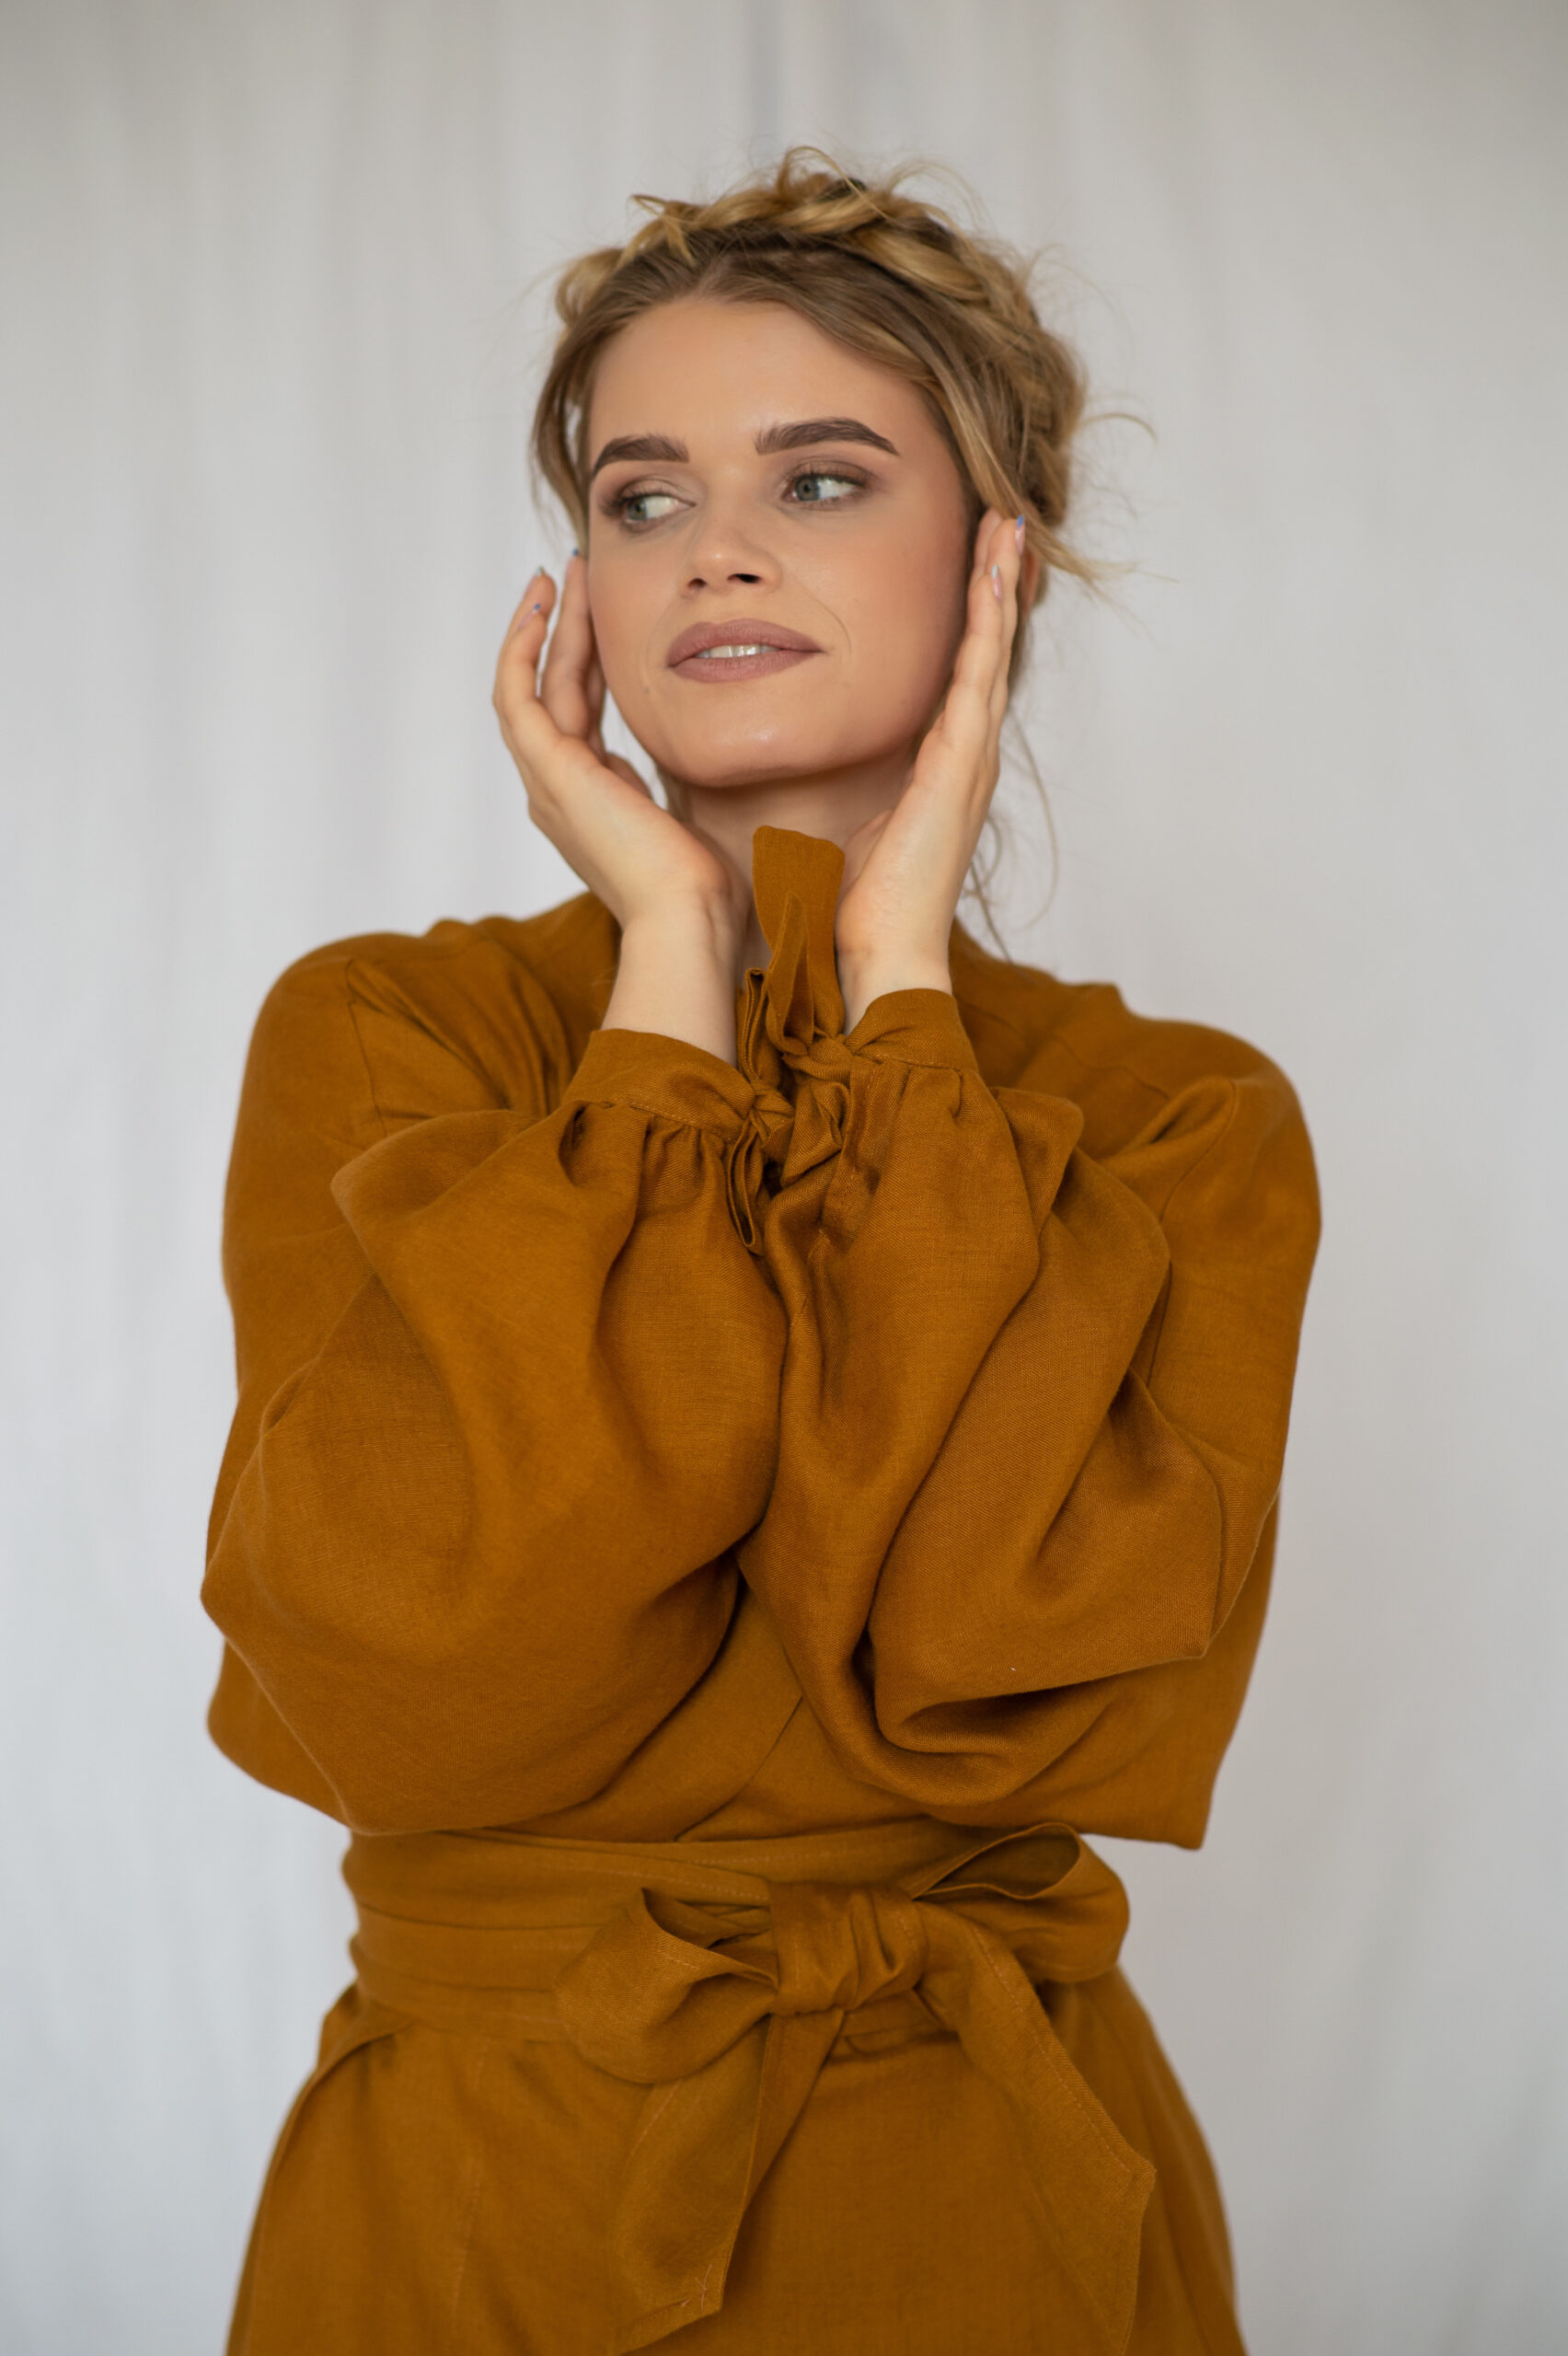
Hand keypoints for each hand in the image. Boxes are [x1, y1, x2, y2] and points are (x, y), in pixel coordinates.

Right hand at [493, 559, 746, 1058]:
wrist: (691, 922)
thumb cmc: (710, 890)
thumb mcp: (702, 817)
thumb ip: (694, 782)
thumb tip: (731, 752)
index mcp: (592, 803)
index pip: (578, 716)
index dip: (585, 662)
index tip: (599, 617)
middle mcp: (559, 794)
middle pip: (551, 693)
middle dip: (563, 629)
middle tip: (574, 575)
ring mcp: (549, 785)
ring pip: (531, 685)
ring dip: (543, 625)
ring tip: (559, 574)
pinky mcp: (550, 774)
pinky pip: (517, 694)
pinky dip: (522, 646)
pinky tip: (543, 603)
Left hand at [834, 511, 1029, 1030]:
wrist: (881, 952)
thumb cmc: (858, 904)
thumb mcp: (851, 822)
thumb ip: (846, 784)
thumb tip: (806, 758)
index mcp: (940, 769)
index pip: (962, 674)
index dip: (970, 617)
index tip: (972, 562)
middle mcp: (965, 758)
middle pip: (989, 651)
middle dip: (998, 584)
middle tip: (1006, 522)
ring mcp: (969, 760)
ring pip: (992, 652)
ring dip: (1001, 586)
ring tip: (1008, 527)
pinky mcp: (960, 766)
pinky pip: (978, 678)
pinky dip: (987, 625)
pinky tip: (992, 579)